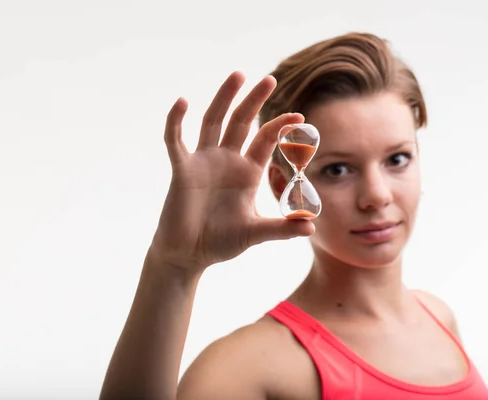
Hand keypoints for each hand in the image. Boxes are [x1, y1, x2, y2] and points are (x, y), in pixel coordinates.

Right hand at [148, 71, 314, 272]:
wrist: (190, 254)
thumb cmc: (221, 242)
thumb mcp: (255, 232)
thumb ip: (281, 228)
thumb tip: (311, 228)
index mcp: (247, 172)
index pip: (265, 139)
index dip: (281, 127)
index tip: (299, 118)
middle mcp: (227, 160)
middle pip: (241, 122)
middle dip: (254, 100)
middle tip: (269, 79)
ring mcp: (203, 162)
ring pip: (213, 121)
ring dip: (224, 98)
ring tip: (238, 75)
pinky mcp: (182, 170)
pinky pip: (176, 140)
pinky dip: (177, 122)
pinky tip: (183, 102)